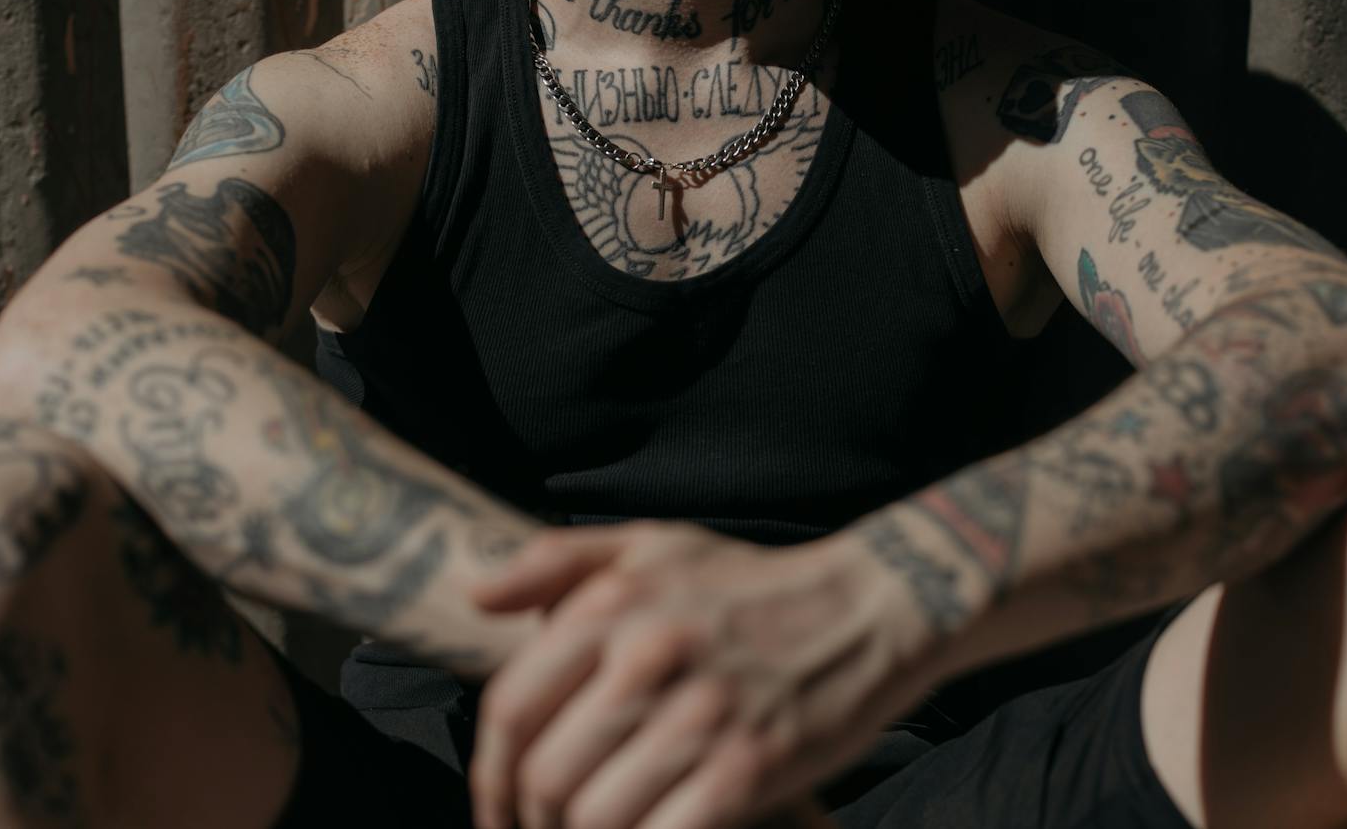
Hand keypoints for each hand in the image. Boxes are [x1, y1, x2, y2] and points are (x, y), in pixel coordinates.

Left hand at [466, 522, 937, 828]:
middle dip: (535, 825)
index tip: (497, 812)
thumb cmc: (750, 584)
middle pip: (546, 776)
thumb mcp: (652, 545)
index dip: (487, 778)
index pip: (510, 709)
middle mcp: (647, 656)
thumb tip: (477, 598)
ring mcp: (700, 716)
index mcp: (611, 605)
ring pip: (595, 818)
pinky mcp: (749, 768)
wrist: (870, 608)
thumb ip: (556, 561)